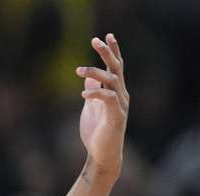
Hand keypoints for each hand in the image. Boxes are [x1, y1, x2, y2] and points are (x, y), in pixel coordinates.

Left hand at [76, 34, 128, 176]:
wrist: (102, 156)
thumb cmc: (97, 133)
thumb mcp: (91, 107)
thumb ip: (92, 91)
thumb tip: (88, 77)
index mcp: (115, 92)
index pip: (116, 67)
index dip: (112, 51)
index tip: (105, 36)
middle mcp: (121, 96)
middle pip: (117, 68)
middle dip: (107, 53)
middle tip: (95, 40)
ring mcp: (120, 106)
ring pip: (112, 81)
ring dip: (95, 72)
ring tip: (78, 70)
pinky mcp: (116, 117)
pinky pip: (109, 99)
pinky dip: (96, 93)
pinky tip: (84, 94)